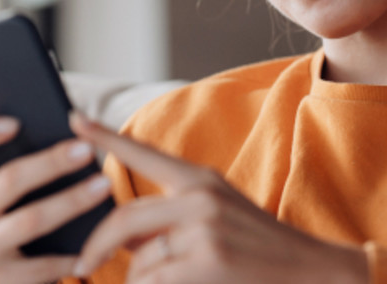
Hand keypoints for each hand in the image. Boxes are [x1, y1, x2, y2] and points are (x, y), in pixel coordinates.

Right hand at [0, 116, 114, 283]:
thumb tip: (68, 138)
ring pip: (30, 219)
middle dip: (52, 162)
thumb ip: (17, 176)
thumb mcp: (3, 206)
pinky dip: (75, 254)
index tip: (16, 122)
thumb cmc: (11, 237)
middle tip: (87, 149)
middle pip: (7, 179)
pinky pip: (43, 265)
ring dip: (73, 201)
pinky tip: (103, 245)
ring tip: (105, 186)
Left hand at [71, 114, 368, 283]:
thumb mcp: (218, 215)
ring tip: (165, 282)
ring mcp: (205, 230)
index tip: (73, 118)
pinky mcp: (208, 261)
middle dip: (96, 248)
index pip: (142, 154)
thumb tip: (122, 238)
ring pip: (139, 260)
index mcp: (200, 179)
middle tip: (78, 267)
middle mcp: (200, 197)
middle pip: (123, 219)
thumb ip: (172, 215)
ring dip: (137, 280)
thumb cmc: (258, 249)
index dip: (104, 136)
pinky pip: (152, 281)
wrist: (313, 271)